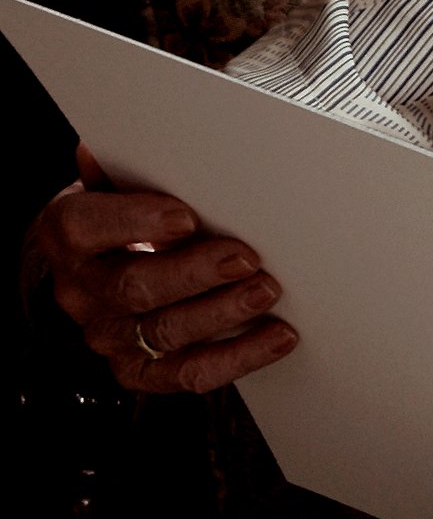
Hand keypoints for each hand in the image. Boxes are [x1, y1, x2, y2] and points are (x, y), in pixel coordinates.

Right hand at [29, 145, 297, 393]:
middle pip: (135, 287)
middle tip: (247, 257)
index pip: (86, 226)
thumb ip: (124, 161)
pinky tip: (277, 336)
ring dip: (224, 314)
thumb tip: (105, 145)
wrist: (99, 265)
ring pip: (165, 332)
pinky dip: (239, 357)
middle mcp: (81, 291)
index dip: (136, 222)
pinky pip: (189, 373)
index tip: (185, 216)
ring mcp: (108, 335)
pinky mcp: (139, 370)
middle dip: (196, 273)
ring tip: (268, 291)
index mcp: (69, 232)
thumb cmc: (124, 210)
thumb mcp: (117, 177)